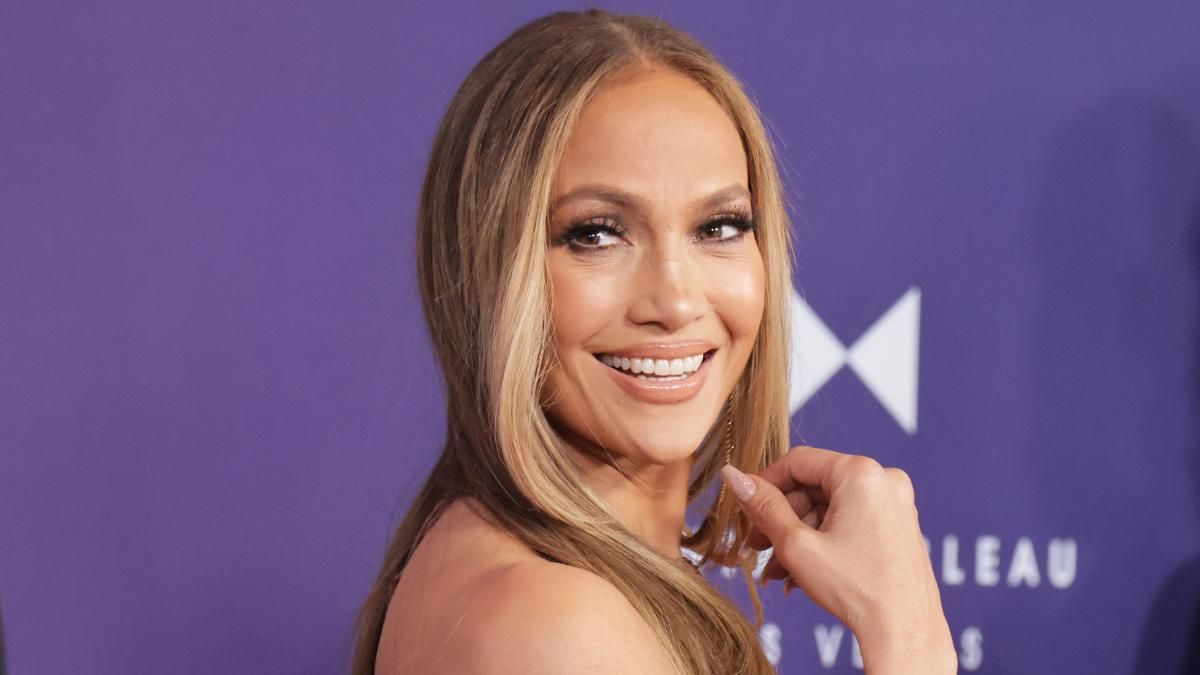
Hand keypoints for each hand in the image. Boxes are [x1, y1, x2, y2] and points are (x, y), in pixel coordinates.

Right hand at [719, 446, 954, 672]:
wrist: (905, 632)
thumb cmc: (857, 589)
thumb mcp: (796, 544)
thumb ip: (762, 506)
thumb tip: (732, 476)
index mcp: (861, 473)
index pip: (798, 462)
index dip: (765, 484)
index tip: (745, 507)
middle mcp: (884, 479)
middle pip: (814, 487)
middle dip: (781, 519)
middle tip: (757, 546)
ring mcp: (895, 502)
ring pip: (830, 508)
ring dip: (799, 536)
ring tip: (778, 570)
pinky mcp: (898, 524)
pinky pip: (849, 520)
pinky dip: (824, 540)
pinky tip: (802, 572)